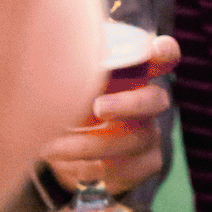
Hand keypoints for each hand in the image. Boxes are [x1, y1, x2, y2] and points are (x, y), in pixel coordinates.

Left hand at [43, 36, 180, 193]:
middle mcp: (147, 101)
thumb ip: (68, 62)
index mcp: (132, 70)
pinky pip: (128, 169)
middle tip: (98, 107)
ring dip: (92, 144)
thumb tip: (46, 42)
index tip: (157, 49)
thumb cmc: (65, 98)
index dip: (165, 52)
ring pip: (137, 139)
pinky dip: (93, 169)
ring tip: (52, 147)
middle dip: (129, 104)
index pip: (163, 56)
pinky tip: (65, 163)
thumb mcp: (63, 76)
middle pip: (156, 99)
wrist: (61, 145)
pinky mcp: (144, 164)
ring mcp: (148, 133)